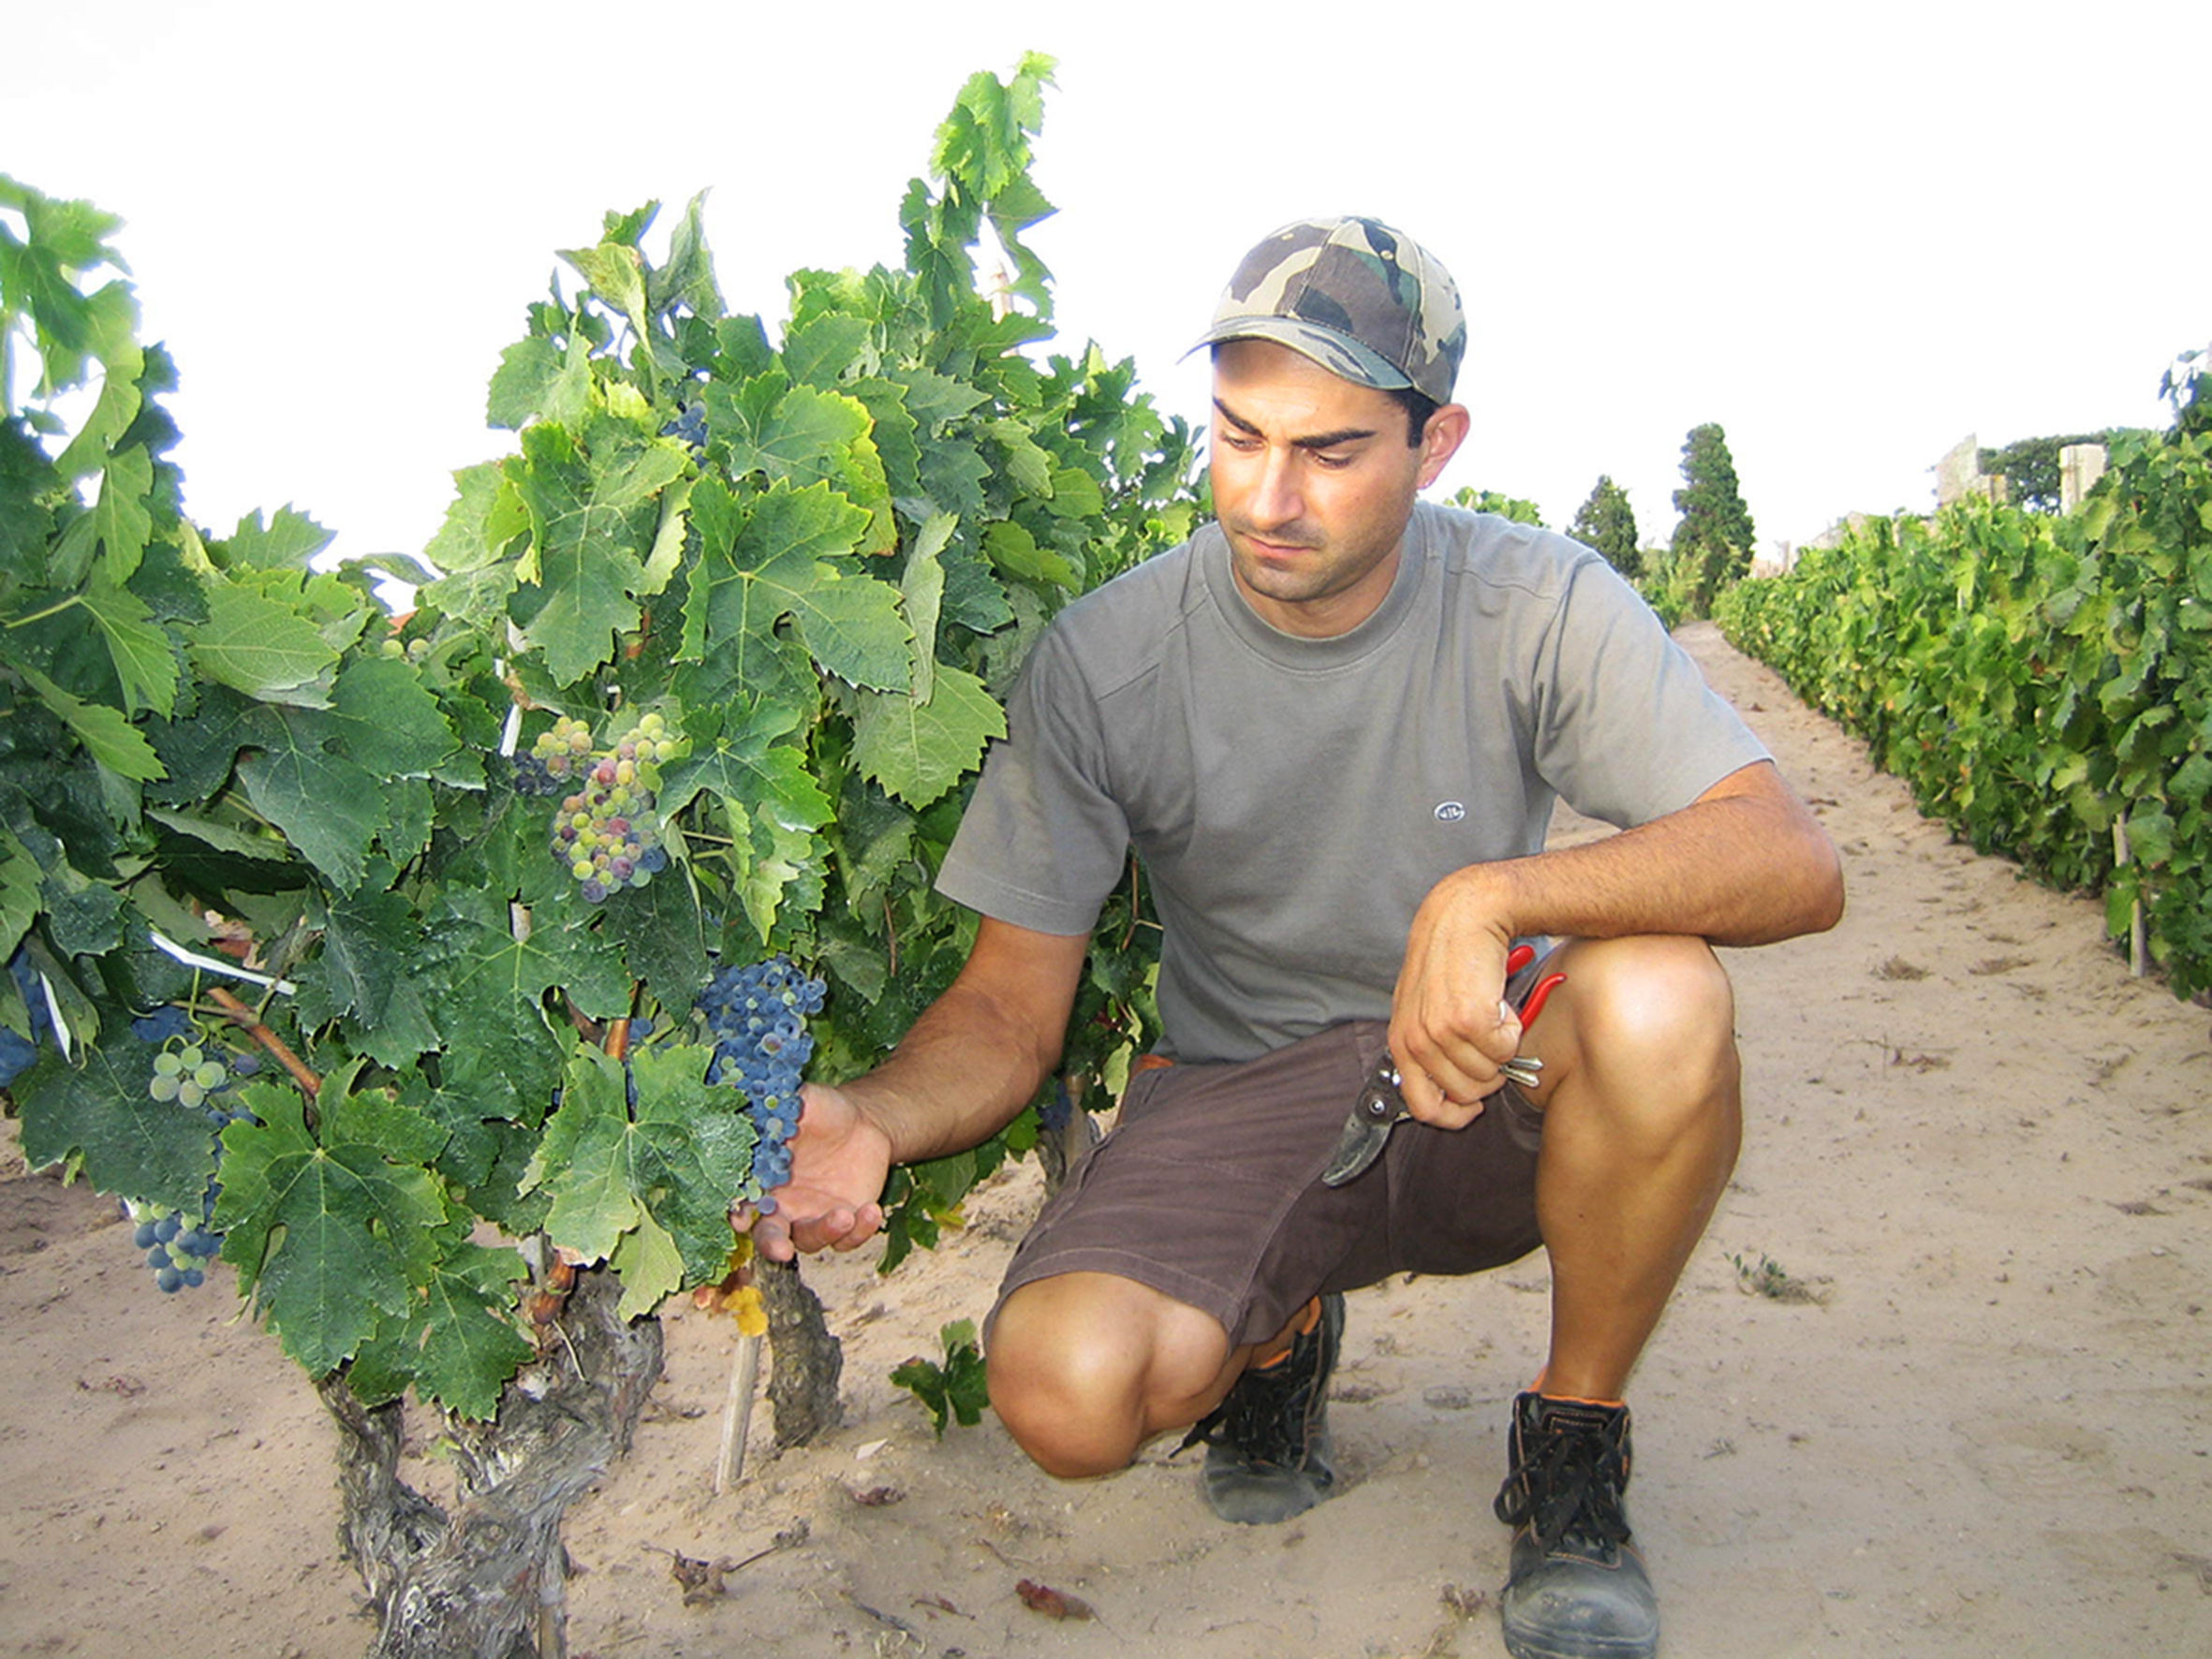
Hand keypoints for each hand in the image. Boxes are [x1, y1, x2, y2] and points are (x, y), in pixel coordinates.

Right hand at [732, 1080, 893, 1261]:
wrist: (864, 1122)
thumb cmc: (824, 1112)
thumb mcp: (802, 1102)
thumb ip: (779, 1106)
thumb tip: (757, 1102)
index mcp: (762, 1180)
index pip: (743, 1203)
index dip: (739, 1213)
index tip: (741, 1219)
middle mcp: (783, 1206)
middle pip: (769, 1236)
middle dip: (773, 1246)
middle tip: (781, 1250)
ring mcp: (813, 1218)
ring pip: (810, 1240)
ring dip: (824, 1232)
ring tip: (844, 1215)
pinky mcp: (845, 1224)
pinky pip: (848, 1238)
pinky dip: (859, 1231)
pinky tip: (871, 1212)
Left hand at [1389, 869, 1522, 1125]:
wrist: (1464, 917)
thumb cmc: (1449, 960)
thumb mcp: (1425, 1009)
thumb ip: (1433, 1050)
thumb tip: (1460, 1093)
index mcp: (1401, 1042)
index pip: (1422, 1107)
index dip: (1454, 1115)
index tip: (1473, 1107)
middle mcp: (1416, 1041)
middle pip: (1466, 1093)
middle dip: (1489, 1072)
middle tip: (1490, 1039)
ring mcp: (1440, 1032)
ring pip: (1490, 1073)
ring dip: (1501, 1046)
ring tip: (1491, 1013)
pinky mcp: (1468, 1020)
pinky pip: (1506, 1050)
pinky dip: (1513, 1028)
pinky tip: (1498, 1003)